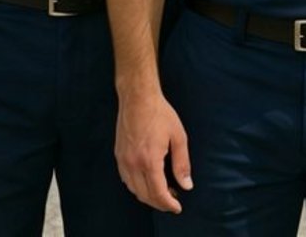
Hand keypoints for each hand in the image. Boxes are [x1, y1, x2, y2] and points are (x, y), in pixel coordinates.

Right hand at [115, 88, 192, 213]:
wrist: (138, 97)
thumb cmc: (160, 114)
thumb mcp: (178, 136)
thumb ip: (182, 163)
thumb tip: (186, 185)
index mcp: (149, 161)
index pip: (158, 193)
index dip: (168, 204)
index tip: (177, 207)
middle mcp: (133, 164)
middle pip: (145, 195)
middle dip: (159, 202)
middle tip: (173, 200)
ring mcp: (123, 161)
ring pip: (134, 190)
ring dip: (148, 196)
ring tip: (163, 191)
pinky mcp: (118, 156)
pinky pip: (126, 180)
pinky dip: (137, 186)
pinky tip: (147, 181)